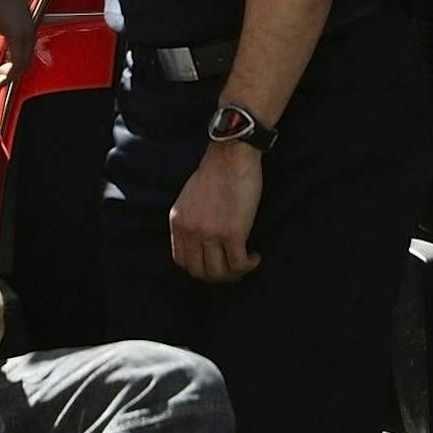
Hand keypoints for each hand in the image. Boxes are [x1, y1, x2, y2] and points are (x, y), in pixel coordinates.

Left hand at [0, 0, 36, 82]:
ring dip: (17, 67)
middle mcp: (28, 33)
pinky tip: (8, 58)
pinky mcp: (30, 24)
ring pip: (28, 56)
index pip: (17, 66)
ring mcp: (31, 28)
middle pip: (25, 64)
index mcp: (18, 35)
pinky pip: (28, 47)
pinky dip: (20, 57)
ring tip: (2, 72)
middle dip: (12, 75)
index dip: (7, 78)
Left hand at [169, 140, 262, 282]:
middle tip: (232, 270)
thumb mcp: (189, 198)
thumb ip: (190, 219)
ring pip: (219, 273)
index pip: (181, 261)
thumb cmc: (216, 171)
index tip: (213, 265)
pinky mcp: (233, 234)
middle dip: (217, 276)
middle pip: (199, 272)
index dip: (199, 269)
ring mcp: (210, 234)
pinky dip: (249, 265)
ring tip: (245, 264)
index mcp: (178, 223)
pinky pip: (239, 264)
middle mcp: (190, 231)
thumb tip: (200, 240)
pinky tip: (255, 257)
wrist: (231, 156)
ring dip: (234, 274)